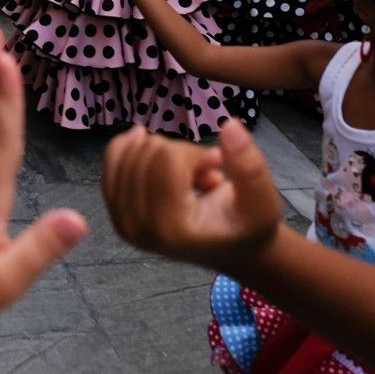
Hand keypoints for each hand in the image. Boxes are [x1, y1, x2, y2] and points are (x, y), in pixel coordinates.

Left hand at [102, 120, 284, 272]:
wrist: (229, 248)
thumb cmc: (246, 226)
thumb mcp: (262, 201)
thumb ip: (249, 165)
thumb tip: (230, 125)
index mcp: (170, 227)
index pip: (166, 158)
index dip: (194, 153)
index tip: (216, 168)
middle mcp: (137, 226)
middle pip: (147, 151)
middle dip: (180, 154)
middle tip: (203, 176)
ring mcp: (120, 219)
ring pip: (130, 149)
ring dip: (163, 155)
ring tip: (188, 178)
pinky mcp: (114, 210)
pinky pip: (113, 157)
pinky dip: (139, 150)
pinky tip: (163, 163)